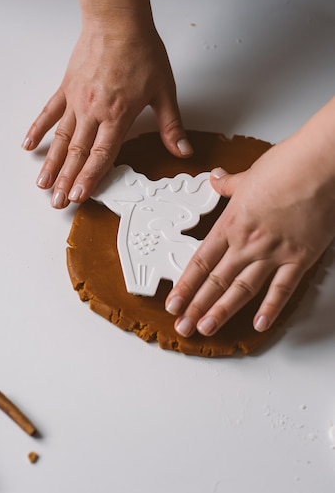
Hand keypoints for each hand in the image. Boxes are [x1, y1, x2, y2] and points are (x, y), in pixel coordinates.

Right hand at [22, 24, 192, 208]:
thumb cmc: (141, 50)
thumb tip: (183, 151)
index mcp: (117, 115)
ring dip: (51, 163)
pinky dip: (38, 129)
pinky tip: (29, 145)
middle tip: (57, 202)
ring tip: (42, 184)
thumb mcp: (164, 90)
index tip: (79, 197)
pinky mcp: (66, 87)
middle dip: (66, 180)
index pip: (102, 155)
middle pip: (78, 153)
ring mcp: (76, 100)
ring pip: (61, 138)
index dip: (90, 179)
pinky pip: (49, 112)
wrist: (117, 18)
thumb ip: (170, 125)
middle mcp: (93, 111)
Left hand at [165, 125, 334, 336]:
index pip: (201, 262)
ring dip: (222, 311)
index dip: (185, 286)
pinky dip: (270, 309)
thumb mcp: (248, 175)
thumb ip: (227, 184)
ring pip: (242, 289)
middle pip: (216, 281)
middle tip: (183, 326)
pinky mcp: (299, 258)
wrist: (320, 164)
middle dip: (196, 306)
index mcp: (231, 224)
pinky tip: (259, 324)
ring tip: (207, 328)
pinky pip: (282, 289)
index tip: (173, 302)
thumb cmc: (287, 165)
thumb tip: (215, 178)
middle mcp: (247, 242)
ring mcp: (273, 253)